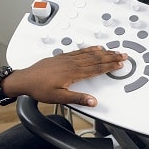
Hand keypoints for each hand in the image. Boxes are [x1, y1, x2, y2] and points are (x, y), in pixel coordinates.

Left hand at [5, 47, 125, 106]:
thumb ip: (78, 98)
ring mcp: (67, 58)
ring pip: (89, 53)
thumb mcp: (59, 97)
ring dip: (103, 52)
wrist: (25, 80)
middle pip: (96, 59)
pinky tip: (94, 47)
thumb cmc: (39, 88)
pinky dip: (90, 49)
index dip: (109, 66)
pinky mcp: (62, 57)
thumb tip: (92, 101)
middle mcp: (71, 63)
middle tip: (123, 55)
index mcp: (73, 72)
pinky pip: (80, 51)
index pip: (96, 69)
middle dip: (111, 57)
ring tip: (113, 50)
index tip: (120, 64)